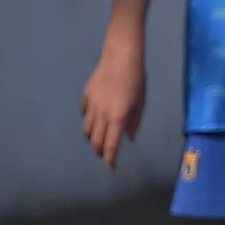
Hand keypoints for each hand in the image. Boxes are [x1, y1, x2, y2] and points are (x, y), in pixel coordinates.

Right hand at [80, 42, 145, 169]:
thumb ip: (134, 122)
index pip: (111, 145)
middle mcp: (102, 115)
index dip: (110, 159)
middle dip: (99, 151)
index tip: (112, 167)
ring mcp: (91, 105)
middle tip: (105, 154)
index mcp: (118, 118)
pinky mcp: (86, 96)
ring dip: (91, 138)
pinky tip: (93, 119)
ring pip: (86, 129)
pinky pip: (83, 113)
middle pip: (95, 141)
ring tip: (98, 139)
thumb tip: (129, 138)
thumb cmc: (137, 80)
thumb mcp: (141, 103)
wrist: (121, 58)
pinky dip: (87, 119)